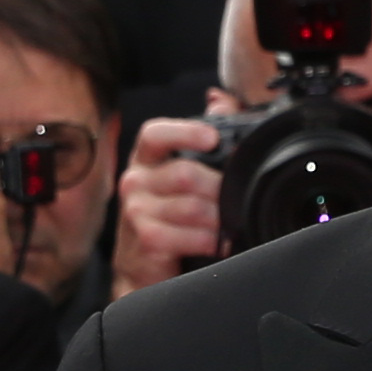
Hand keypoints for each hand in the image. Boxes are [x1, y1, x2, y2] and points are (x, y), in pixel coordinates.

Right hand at [119, 110, 221, 283]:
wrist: (144, 271)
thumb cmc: (166, 220)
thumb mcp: (180, 177)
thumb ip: (200, 137)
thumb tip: (219, 99)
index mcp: (145, 160)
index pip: (155, 133)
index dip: (184, 132)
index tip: (212, 137)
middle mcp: (135, 181)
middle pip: (186, 174)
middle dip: (220, 189)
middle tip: (236, 200)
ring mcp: (136, 211)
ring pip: (192, 207)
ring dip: (219, 219)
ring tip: (227, 226)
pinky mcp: (145, 239)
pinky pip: (189, 235)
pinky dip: (210, 241)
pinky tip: (216, 244)